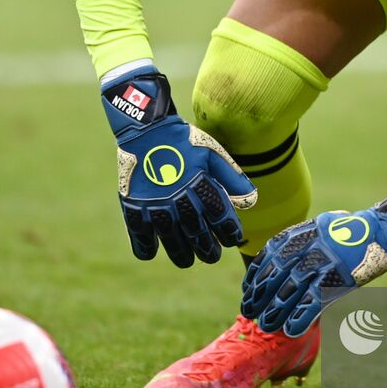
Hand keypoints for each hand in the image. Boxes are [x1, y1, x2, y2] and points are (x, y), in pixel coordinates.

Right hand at [102, 66, 256, 266]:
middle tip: (211, 256)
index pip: (220, 218)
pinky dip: (146, 247)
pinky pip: (140, 235)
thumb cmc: (184, 141)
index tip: (233, 239)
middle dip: (207, 249)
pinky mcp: (134, 205)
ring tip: (187, 260)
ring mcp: (155, 203)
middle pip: (197, 234)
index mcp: (200, 184)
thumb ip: (233, 179)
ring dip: (181, 254)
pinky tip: (153, 251)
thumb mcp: (214, 153)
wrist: (147, 127)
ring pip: (171, 240)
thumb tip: (252, 202)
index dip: (229, 232)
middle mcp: (178, 197)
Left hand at [241, 185, 386, 336]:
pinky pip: (313, 303)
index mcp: (300, 234)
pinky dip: (300, 318)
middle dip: (260, 296)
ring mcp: (322, 264)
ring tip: (265, 325)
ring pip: (290, 292)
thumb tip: (275, 260)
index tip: (247, 290)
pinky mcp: (337, 280)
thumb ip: (297, 241)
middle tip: (248, 311)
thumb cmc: (349, 230)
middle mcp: (306, 248)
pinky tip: (291, 330)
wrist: (381, 229)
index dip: (255, 276)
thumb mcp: (318, 226)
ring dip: (275, 311)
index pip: (268, 257)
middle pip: (275, 276)